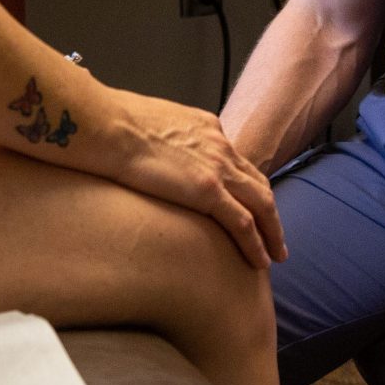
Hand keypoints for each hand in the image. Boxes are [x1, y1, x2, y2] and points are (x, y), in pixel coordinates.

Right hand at [99, 90, 287, 268]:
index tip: (251, 205)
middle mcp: (220, 145)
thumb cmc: (114, 124)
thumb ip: (164, 140)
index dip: (247, 186)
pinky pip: (243, 223)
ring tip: (276, 253)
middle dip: (270, 211)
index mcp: (207, 128)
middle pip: (257, 183)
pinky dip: (256, 243)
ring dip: (272, 231)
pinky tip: (261, 260)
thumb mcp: (152, 124)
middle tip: (275, 235)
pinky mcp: (208, 191)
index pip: (236, 162)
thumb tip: (152, 153)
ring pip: (260, 204)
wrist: (108, 125)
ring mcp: (217, 168)